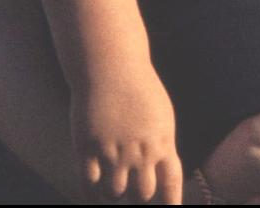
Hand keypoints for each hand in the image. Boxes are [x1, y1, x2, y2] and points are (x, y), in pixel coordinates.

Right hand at [71, 71, 181, 202]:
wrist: (111, 65)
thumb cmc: (138, 88)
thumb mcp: (160, 115)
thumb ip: (161, 145)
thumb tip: (162, 170)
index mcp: (162, 141)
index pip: (170, 184)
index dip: (170, 205)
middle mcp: (139, 151)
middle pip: (142, 195)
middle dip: (138, 197)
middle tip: (133, 192)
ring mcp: (113, 151)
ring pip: (116, 193)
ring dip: (115, 191)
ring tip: (114, 182)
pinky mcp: (88, 149)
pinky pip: (90, 186)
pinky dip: (93, 191)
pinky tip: (94, 186)